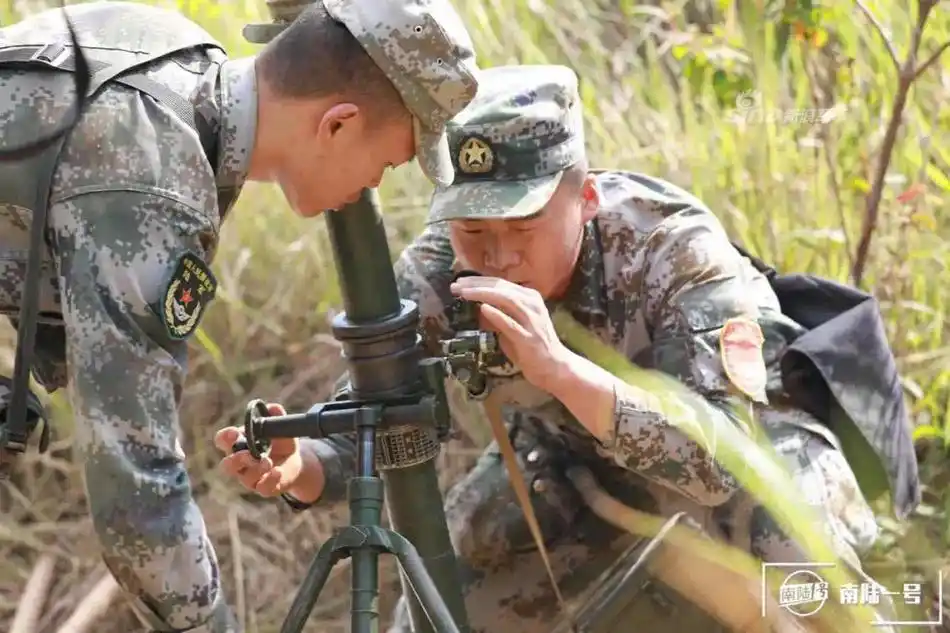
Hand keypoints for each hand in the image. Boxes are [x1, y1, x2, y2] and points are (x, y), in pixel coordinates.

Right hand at [214, 403, 302, 496]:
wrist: (294, 460)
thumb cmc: (279, 441)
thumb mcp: (280, 427)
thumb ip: (275, 416)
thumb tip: (272, 408)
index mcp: (238, 443)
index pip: (222, 440)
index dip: (225, 437)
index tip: (235, 434)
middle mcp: (240, 462)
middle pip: (227, 465)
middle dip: (237, 459)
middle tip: (252, 454)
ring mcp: (250, 477)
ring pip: (245, 478)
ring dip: (257, 469)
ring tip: (269, 462)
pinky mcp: (264, 487)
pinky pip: (262, 488)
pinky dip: (269, 480)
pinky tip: (277, 472)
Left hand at [450, 276, 572, 391]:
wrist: (555, 367)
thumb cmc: (532, 347)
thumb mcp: (513, 326)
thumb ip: (499, 316)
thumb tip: (479, 307)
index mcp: (529, 297)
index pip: (500, 283)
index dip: (478, 281)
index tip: (459, 282)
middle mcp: (532, 304)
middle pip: (501, 287)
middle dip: (476, 284)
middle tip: (456, 285)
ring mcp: (531, 320)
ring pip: (506, 299)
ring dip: (483, 294)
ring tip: (464, 293)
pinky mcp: (528, 337)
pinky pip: (510, 323)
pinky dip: (497, 315)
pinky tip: (483, 308)